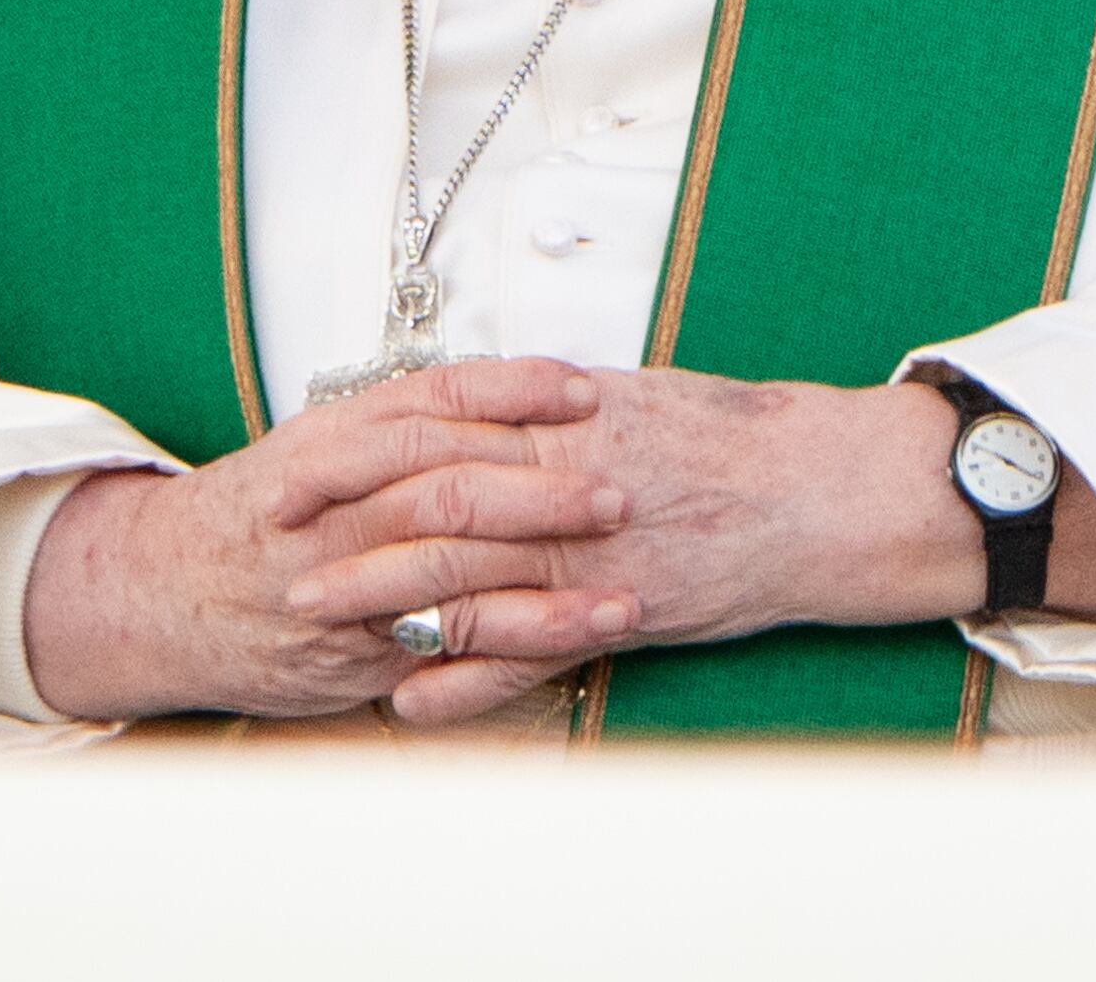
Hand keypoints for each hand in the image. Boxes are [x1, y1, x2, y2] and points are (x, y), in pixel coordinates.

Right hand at [20, 358, 640, 721]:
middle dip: (542, 484)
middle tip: (617, 486)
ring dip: (547, 566)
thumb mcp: (315, 445)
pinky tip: (581, 631)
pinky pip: (450, 641)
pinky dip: (522, 635)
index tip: (583, 389)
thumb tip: (498, 387)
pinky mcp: (361, 648)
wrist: (162, 596)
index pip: (434, 399)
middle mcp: (336, 504)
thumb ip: (395, 419)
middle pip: (449, 480)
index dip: (514, 391)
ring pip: (453, 563)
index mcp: (331, 439)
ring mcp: (345, 579)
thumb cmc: (257, 514)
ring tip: (620, 564)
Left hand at [288, 369, 1095, 724]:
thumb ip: (545, 404)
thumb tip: (475, 397)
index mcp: (564, 417)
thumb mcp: (628, 395)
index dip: (356, 446)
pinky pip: (531, 651)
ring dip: (383, 600)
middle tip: (275, 537)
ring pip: (468, 574)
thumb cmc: (730, 437)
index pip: (435, 425)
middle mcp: (567, 477)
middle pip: (430, 497)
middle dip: (345, 520)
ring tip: (314, 616)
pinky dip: (465, 680)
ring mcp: (593, 548)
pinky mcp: (624, 608)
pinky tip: (409, 700)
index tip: (295, 457)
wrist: (820, 487)